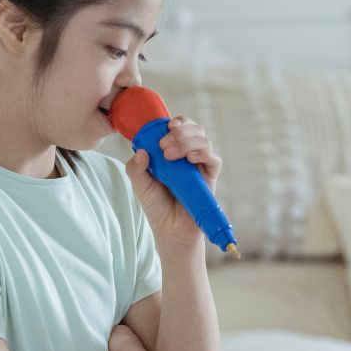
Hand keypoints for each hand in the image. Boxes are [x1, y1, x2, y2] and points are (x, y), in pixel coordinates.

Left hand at [123, 116, 222, 253]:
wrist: (170, 229)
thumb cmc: (156, 206)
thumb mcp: (140, 185)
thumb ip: (135, 168)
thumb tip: (142, 151)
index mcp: (173, 151)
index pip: (180, 127)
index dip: (178, 121)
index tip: (167, 125)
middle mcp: (189, 155)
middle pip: (194, 129)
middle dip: (180, 131)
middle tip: (164, 145)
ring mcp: (200, 165)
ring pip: (204, 140)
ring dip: (187, 141)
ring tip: (171, 156)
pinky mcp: (210, 178)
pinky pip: (214, 159)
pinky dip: (203, 153)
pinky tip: (190, 159)